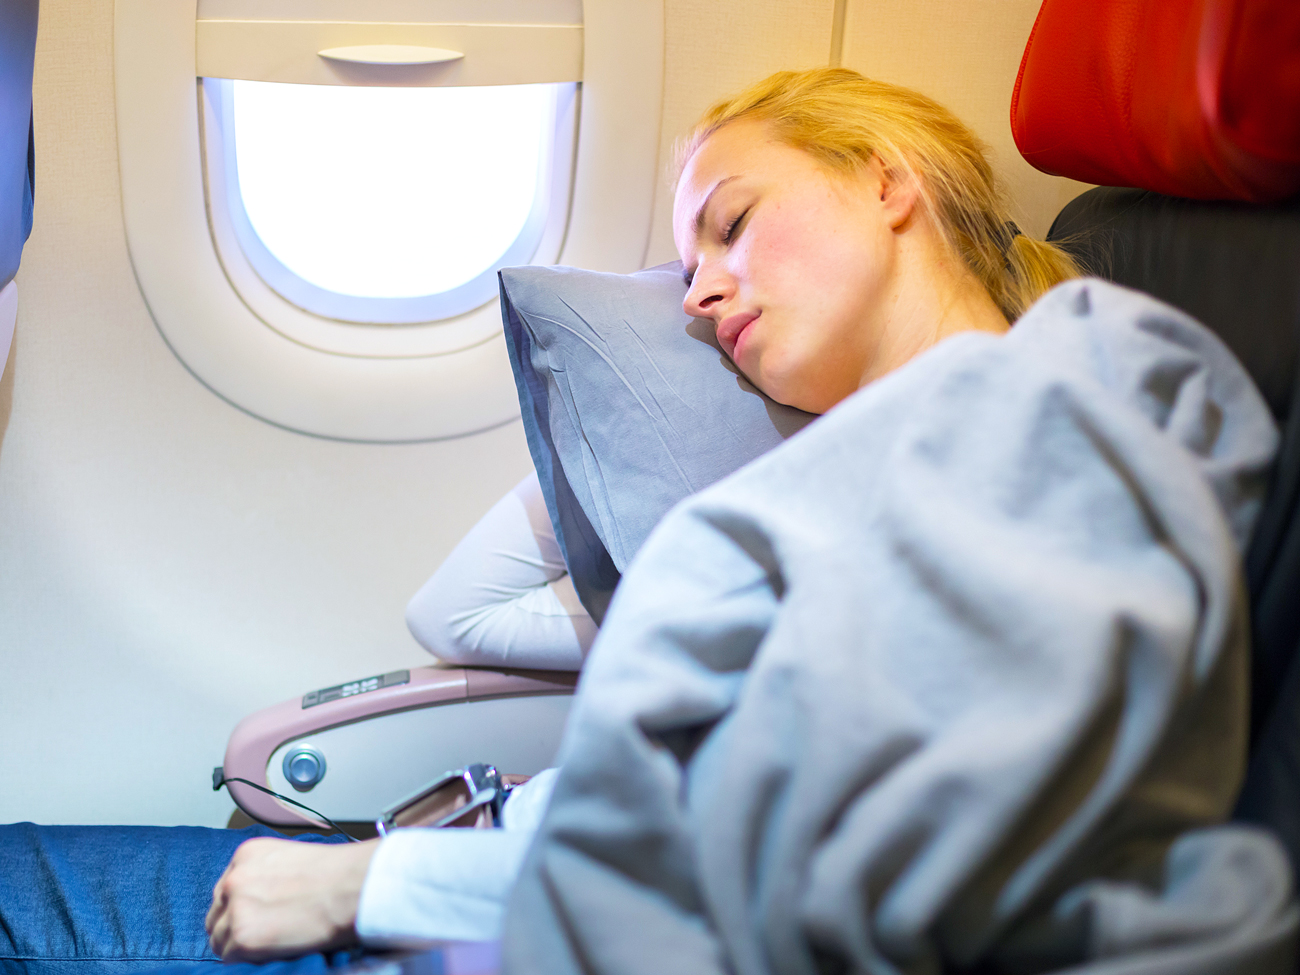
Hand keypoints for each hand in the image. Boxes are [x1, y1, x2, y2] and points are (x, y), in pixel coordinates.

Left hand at [206, 836, 379, 960]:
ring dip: (239, 944)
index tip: (254, 915)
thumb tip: (261, 900)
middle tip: (261, 933)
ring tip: (270, 943)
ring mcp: (236, 907)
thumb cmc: (338, 874)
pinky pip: (230, 957)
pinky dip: (247, 959)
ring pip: (218, 938)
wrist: (353, 887)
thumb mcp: (292, 859)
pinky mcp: (243, 936)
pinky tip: (272, 950)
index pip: (225, 890)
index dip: (239, 906)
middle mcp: (235, 878)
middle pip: (216, 914)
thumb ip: (266, 875)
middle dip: (234, 925)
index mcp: (247, 855)